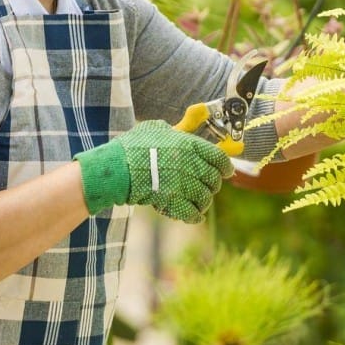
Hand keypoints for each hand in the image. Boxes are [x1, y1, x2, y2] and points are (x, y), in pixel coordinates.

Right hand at [75, 120, 233, 222]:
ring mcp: (183, 184)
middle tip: (208, 187)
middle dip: (213, 185)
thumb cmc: (133, 146)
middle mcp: (190, 164)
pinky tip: (193, 216)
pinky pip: (193, 213)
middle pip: (214, 179)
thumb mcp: (155, 128)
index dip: (225, 167)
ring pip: (205, 198)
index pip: (219, 158)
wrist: (118, 168)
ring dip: (203, 201)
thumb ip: (174, 130)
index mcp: (189, 145)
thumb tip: (183, 130)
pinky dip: (195, 216)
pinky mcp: (173, 202)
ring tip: (198, 202)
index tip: (226, 171)